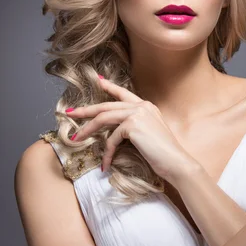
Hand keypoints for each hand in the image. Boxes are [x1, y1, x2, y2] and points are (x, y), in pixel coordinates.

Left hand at [65, 76, 198, 183]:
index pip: (123, 94)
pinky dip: (106, 152)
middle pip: (107, 105)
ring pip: (104, 118)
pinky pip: (112, 138)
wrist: (176, 162)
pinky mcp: (133, 125)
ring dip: (87, 130)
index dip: (109, 86)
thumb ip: (134, 127)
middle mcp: (142, 106)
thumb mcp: (148, 135)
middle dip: (86, 110)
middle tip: (70, 113)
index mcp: (146, 106)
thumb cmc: (163, 154)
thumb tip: (117, 130)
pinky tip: (106, 164)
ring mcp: (137, 114)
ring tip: (76, 139)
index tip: (98, 80)